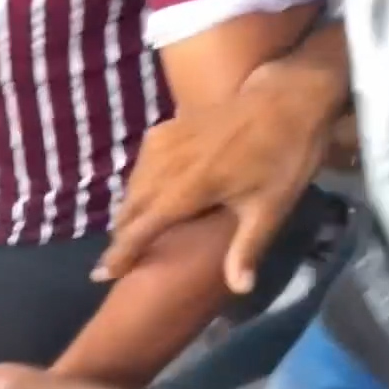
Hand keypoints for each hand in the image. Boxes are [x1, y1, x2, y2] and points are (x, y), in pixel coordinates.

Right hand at [97, 64, 329, 293]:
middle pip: (128, 209)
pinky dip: (138, 185)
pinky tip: (148, 195)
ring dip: (128, 210)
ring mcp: (162, 145)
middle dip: (122, 235)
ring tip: (132, 231)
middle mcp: (165, 168)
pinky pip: (140, 165)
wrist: (287, 98)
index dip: (119, 254)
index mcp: (187, 190)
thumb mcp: (271, 207)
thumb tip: (239, 289)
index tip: (102, 275)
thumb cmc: (284, 156)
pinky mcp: (164, 129)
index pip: (140, 229)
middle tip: (122, 257)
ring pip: (131, 187)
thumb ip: (247, 248)